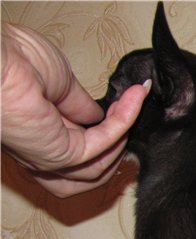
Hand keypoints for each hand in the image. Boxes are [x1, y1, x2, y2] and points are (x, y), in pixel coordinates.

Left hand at [1, 22, 149, 196]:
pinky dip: (124, 123)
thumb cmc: (11, 61)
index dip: (106, 135)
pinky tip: (133, 101)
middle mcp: (41, 152)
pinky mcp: (63, 154)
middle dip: (117, 151)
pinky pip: (104, 144)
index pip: (80, 150)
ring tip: (132, 110)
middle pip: (89, 172)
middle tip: (132, 120)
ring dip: (121, 143)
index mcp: (38, 135)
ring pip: (97, 172)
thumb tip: (101, 115)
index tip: (124, 107)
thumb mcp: (62, 83)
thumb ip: (83, 106)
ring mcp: (50, 158)